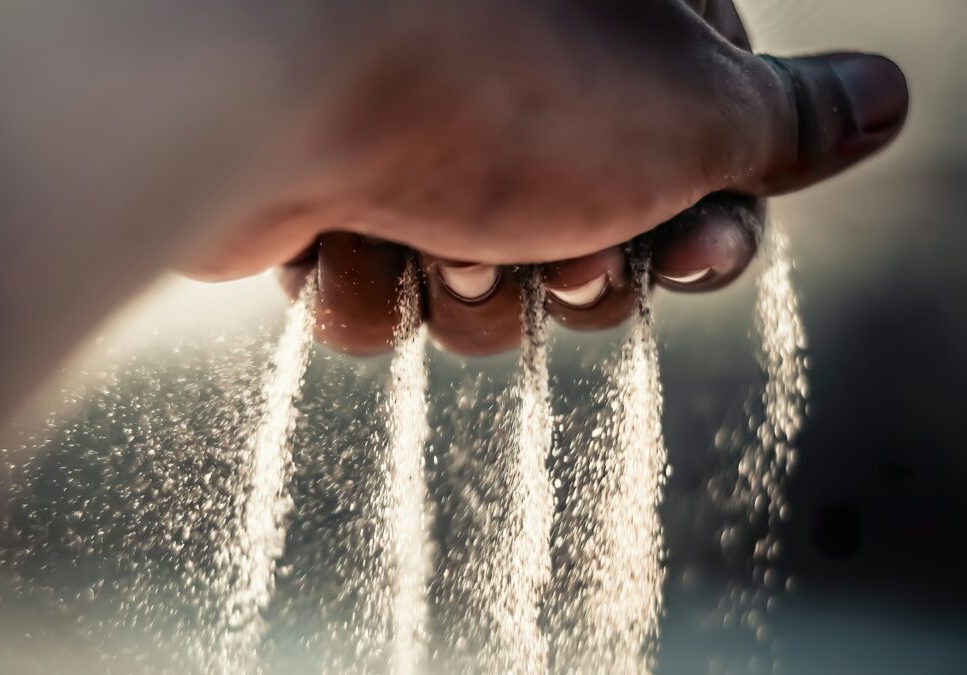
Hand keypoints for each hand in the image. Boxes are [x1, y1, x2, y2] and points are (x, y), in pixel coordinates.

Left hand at [181, 0, 907, 354]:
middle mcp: (511, 82)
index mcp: (613, 35)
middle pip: (586, 242)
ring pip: (475, 290)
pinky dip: (369, 286)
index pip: (696, 167)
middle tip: (551, 247)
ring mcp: (408, 139)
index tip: (684, 250)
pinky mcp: (322, 194)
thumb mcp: (695, 110)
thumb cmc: (499, 89)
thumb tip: (881, 100)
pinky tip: (356, 235)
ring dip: (467, 290)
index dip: (699, 234)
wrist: (276, 90)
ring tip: (437, 236)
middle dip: (573, 275)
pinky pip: (376, 298)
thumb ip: (792, 120)